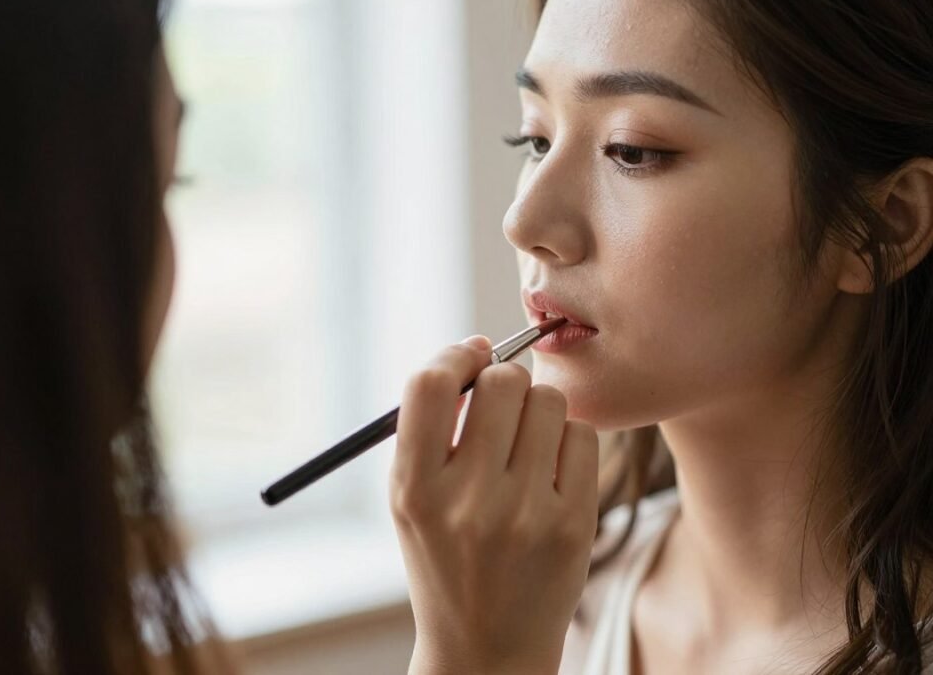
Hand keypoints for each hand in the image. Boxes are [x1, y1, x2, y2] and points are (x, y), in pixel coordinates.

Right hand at [390, 336, 599, 674]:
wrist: (487, 647)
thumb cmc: (446, 556)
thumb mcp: (413, 499)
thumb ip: (431, 427)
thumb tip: (478, 350)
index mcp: (415, 490)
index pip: (429, 386)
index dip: (453, 356)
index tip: (469, 357)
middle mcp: (468, 501)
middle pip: (502, 382)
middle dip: (503, 381)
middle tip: (502, 404)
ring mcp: (526, 514)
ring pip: (548, 402)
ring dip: (538, 408)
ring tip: (527, 442)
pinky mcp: (573, 525)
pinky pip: (582, 436)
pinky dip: (567, 440)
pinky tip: (552, 471)